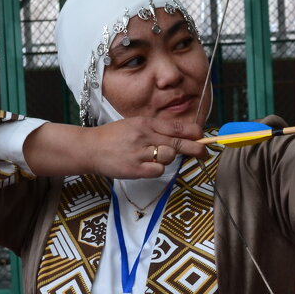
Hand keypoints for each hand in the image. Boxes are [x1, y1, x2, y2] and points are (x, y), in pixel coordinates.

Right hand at [23, 118, 209, 178]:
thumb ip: (155, 129)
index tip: (202, 137)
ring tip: (155, 157)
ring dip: (168, 159)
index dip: (193, 133)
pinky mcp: (135, 169)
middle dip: (195, 148)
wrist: (89, 148)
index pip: (175, 127)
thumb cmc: (113, 137)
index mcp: (145, 123)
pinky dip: (156, 170)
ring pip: (169, 157)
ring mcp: (140, 153)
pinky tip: (147, 166)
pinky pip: (157, 170)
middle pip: (178, 143)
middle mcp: (144, 136)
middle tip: (205, 152)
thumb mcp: (134, 125)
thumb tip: (180, 135)